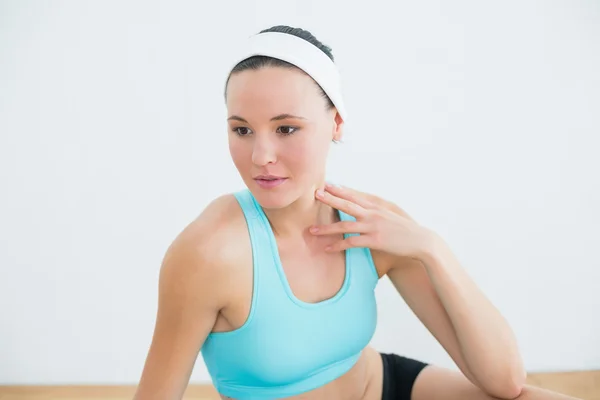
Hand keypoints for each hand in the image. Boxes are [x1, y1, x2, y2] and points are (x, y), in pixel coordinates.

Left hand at [310, 183, 433, 259]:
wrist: (421, 241)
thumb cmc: (405, 231)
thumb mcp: (391, 216)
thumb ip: (377, 213)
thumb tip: (365, 211)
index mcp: (377, 207)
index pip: (355, 196)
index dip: (340, 190)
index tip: (327, 184)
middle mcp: (373, 214)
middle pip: (347, 204)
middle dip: (330, 199)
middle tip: (315, 194)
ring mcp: (373, 227)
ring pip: (345, 225)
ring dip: (327, 228)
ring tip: (312, 230)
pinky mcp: (374, 240)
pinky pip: (351, 243)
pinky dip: (338, 245)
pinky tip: (327, 248)